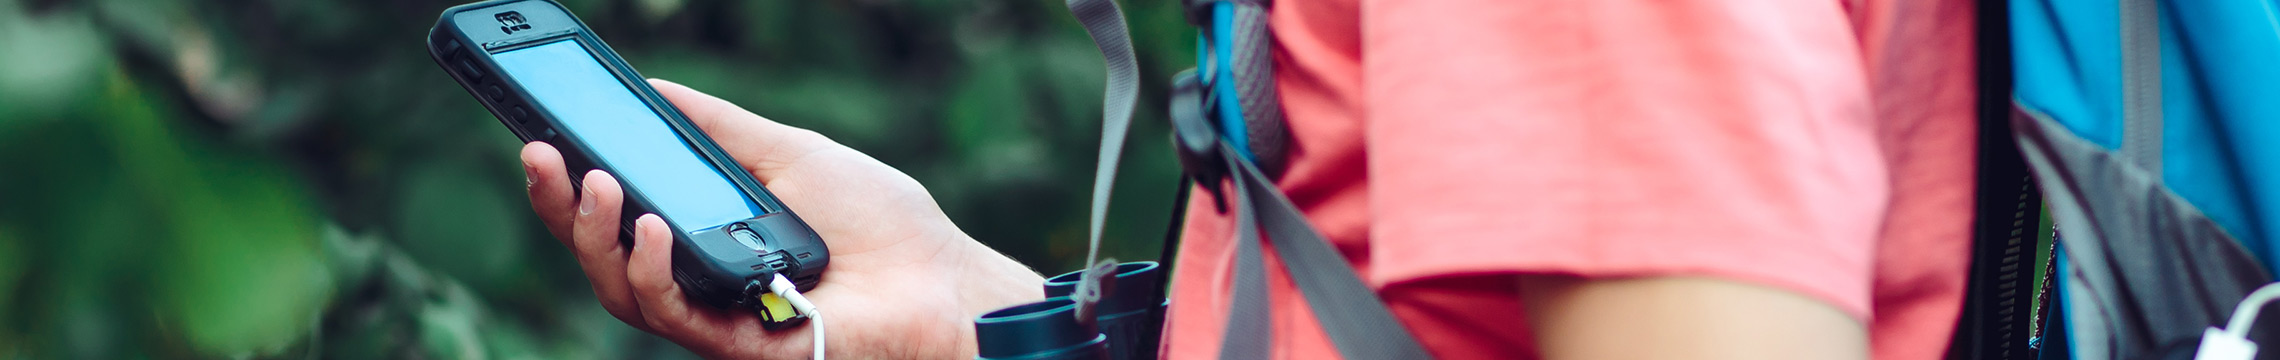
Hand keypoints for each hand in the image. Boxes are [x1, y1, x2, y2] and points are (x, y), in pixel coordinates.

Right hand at [521, 79, 1045, 358]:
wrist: (942, 281)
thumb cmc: (880, 224)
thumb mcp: (790, 153)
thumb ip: (720, 131)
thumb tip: (653, 90)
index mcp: (706, 237)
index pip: (621, 215)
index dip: (574, 182)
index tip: (540, 135)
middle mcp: (702, 282)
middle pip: (605, 256)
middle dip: (562, 207)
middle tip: (538, 153)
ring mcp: (718, 318)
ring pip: (624, 292)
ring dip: (598, 235)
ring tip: (597, 182)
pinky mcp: (740, 345)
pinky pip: (676, 316)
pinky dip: (652, 271)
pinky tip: (652, 228)